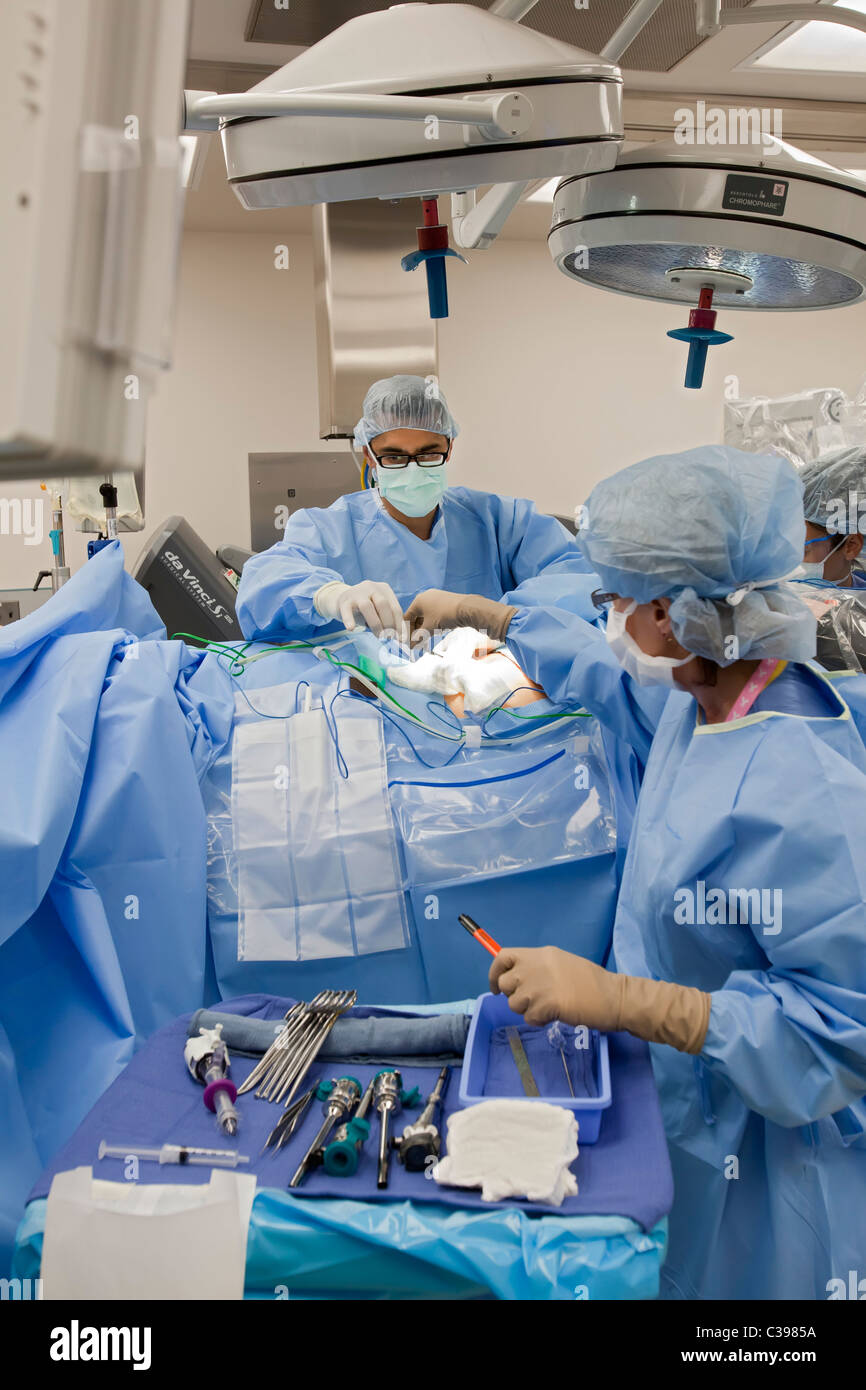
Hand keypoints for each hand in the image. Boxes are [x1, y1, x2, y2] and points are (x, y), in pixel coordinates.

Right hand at [315, 580, 406, 638]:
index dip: (399, 625)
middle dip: (389, 623)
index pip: (395, 608)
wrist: (341, 599)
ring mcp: (357, 593)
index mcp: (384, 590)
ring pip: (367, 607)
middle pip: (383, 605)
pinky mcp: (344, 600)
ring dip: (375, 624)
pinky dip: (349, 620)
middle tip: (389, 638)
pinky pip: (347, 611)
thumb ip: (388, 621)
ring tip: (378, 636)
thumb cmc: (364, 609)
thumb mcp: (378, 612)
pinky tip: (351, 629)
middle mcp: (372, 588)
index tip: (401, 639)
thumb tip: (400, 639)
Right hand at [403, 589, 516, 645]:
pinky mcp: (445, 601)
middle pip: (417, 616)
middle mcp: (426, 597)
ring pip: (427, 615)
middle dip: (417, 629)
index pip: (407, 617)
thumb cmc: (444, 615)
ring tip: (427, 638)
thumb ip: (418, 637)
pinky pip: (435, 613)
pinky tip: (438, 630)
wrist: (466, 608)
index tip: (408, 641)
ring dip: (425, 627)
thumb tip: (411, 646)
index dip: (407, 630)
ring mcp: (436, 597)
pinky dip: (434, 622)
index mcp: (418, 601)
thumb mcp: (429, 628)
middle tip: (417, 642)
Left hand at [490, 945, 710, 1052]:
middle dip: (513, 996)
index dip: (494, 973)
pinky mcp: (547, 1004)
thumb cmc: (591, 982)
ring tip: (548, 1008)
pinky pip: (529, 1018)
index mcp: (540, 954)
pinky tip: (555, 1015)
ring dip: (528, 1010)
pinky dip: (539, 1021)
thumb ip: (538, 968)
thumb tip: (518, 978)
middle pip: (504, 983)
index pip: (503, 957)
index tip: (496, 987)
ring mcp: (540, 985)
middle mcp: (536, 966)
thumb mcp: (561, 964)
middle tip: (531, 1000)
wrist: (613, 996)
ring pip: (514, 1003)